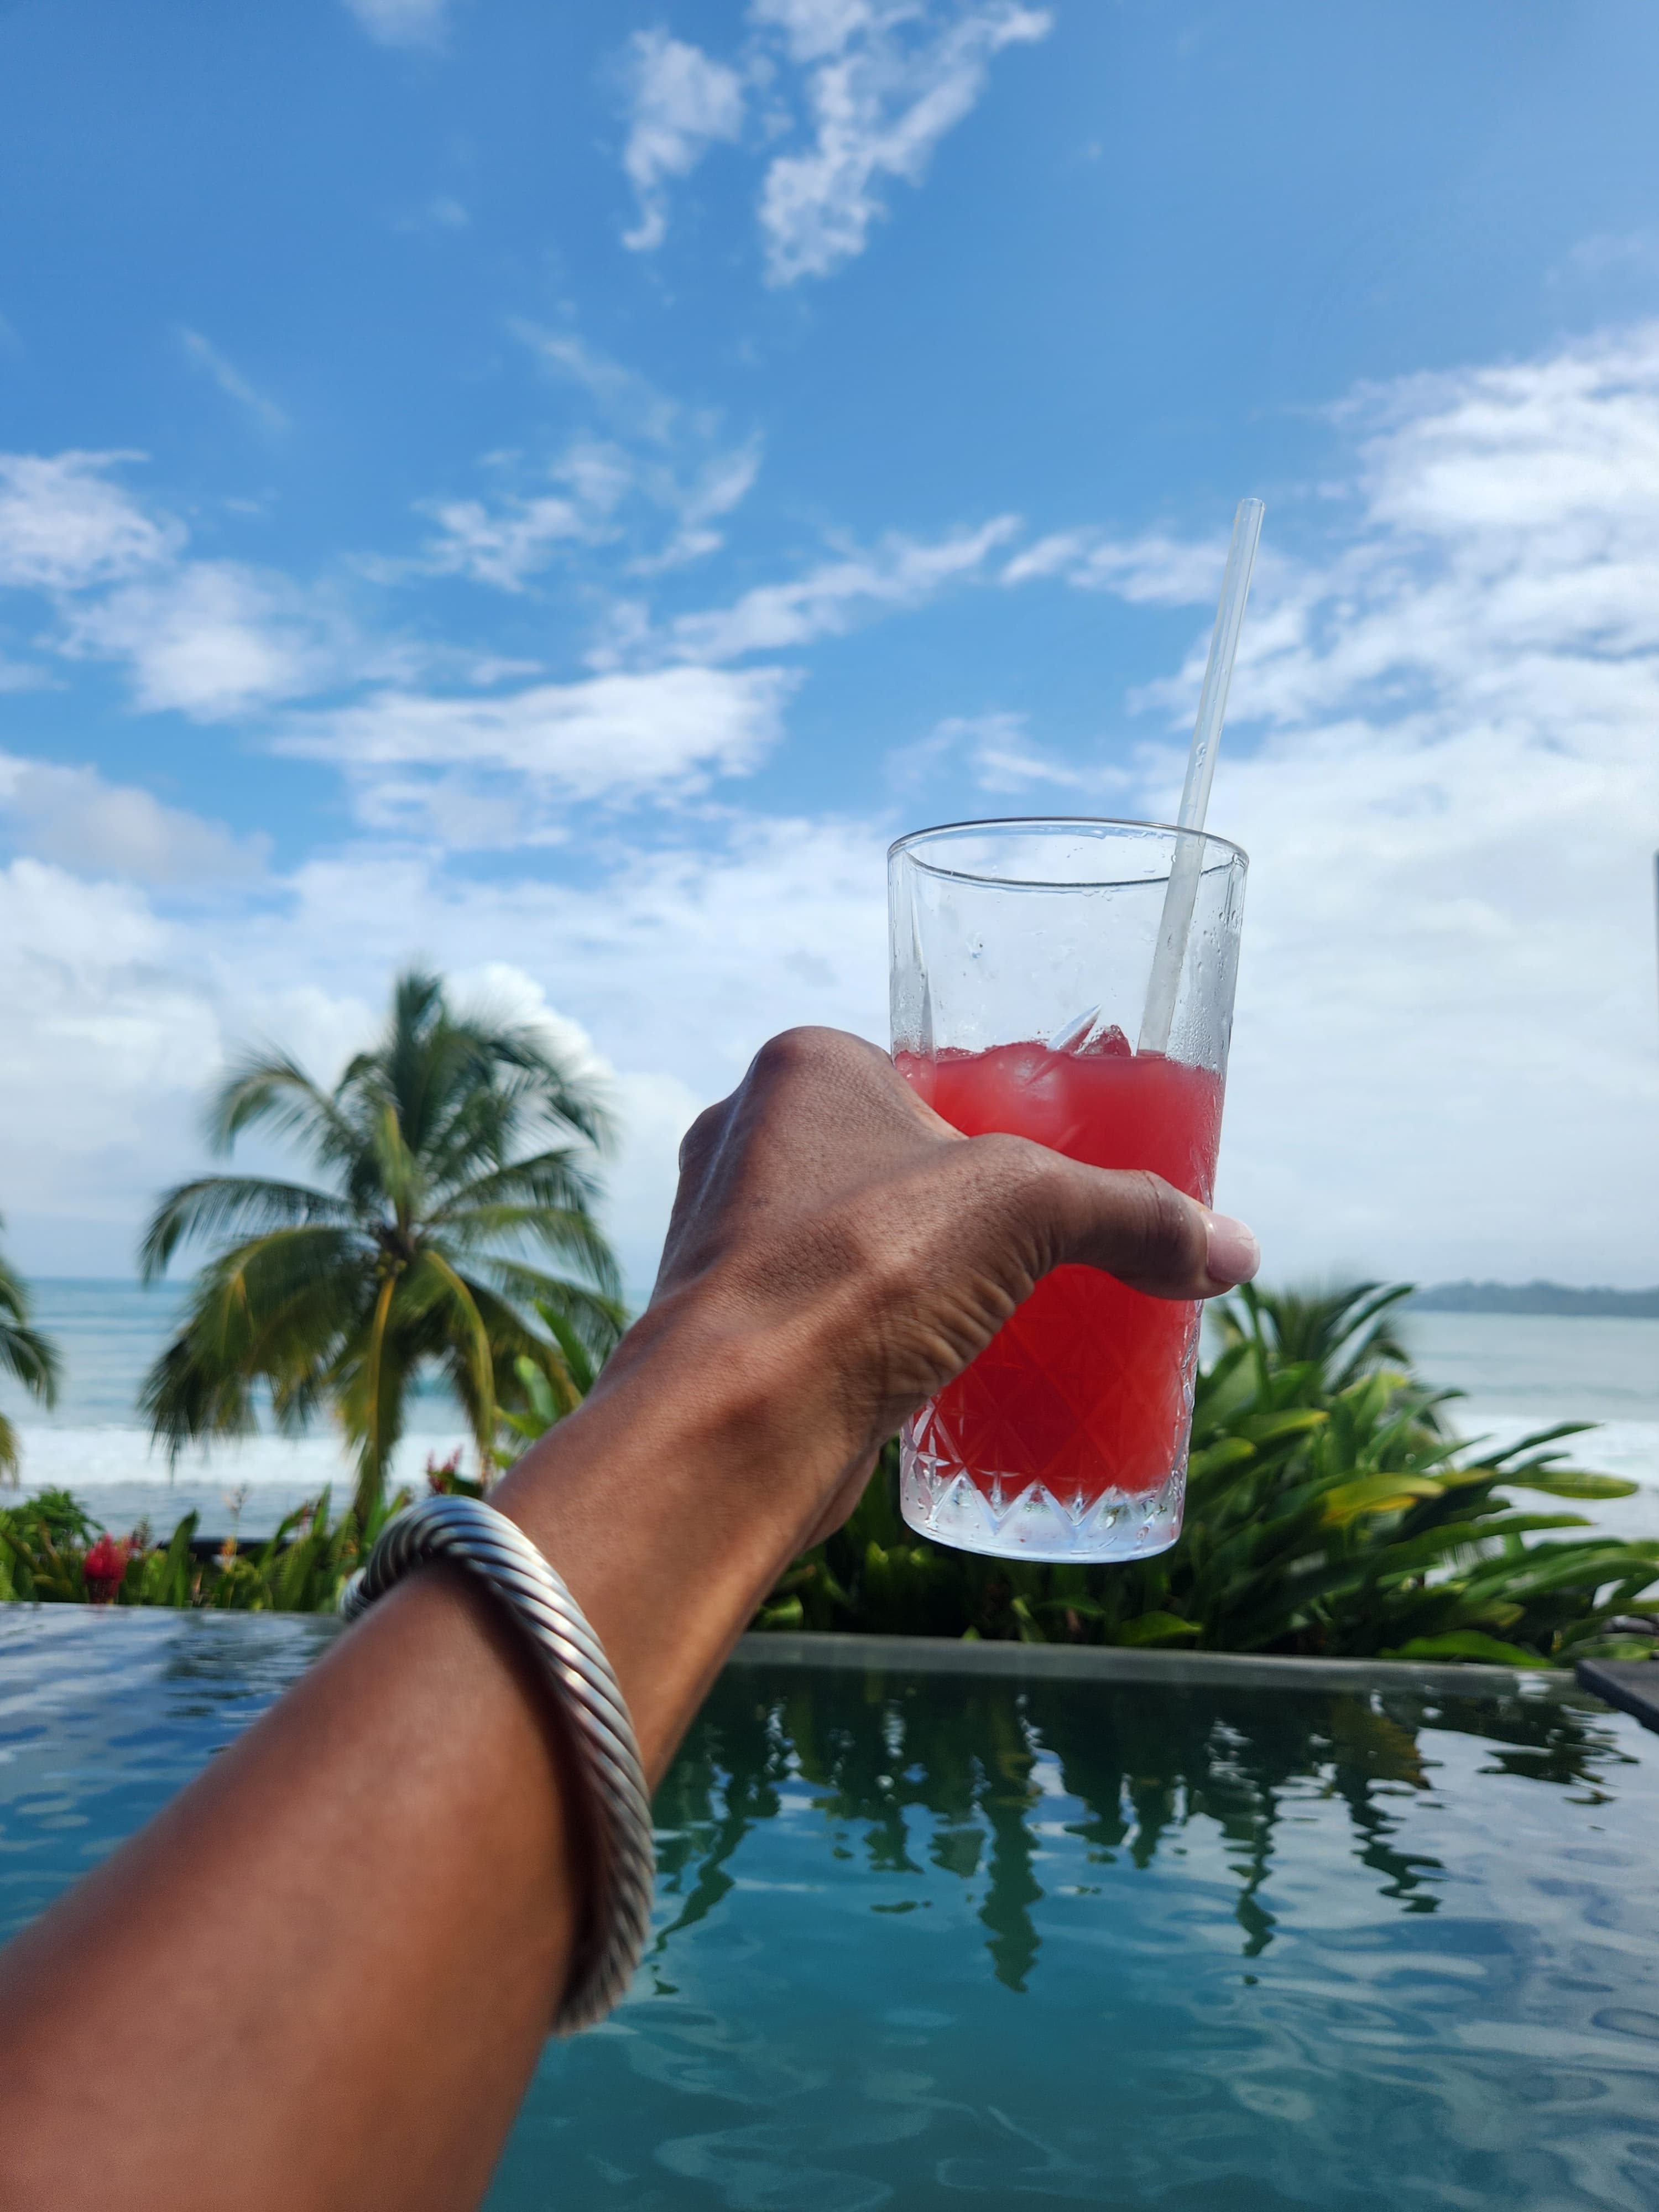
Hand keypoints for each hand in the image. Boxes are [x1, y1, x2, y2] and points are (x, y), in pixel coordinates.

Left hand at [634, 1027, 1258, 1541]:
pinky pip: (831, 1310)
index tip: (1060, 1167)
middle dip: (967, 1204)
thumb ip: (1134, 1214)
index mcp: (805, 1064)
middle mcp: (749, 1134)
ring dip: (922, 1271)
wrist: (737, 1420)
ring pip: (858, 1237)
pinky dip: (884, 1331)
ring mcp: (728, 1234)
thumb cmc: (864, 1271)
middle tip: (1049, 1244)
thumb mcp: (1030, 1208)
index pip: (928, 1074)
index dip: (1001, 1116)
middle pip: (897, 1157)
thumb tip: (1235, 1250)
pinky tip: (938, 1362)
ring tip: (1005, 1308)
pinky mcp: (731, 1324)